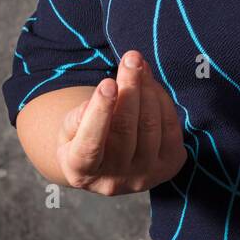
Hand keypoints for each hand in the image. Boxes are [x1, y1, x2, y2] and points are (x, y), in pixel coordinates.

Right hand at [56, 50, 187, 194]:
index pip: (90, 146)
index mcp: (82, 172)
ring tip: (139, 65)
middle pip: (125, 131)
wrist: (110, 164)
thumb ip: (79, 116)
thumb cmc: (83, 139)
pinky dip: (162, 101)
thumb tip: (103, 96)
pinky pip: (170, 128)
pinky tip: (151, 84)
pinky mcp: (169, 167)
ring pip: (150, 126)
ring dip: (147, 89)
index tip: (107, 84)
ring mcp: (145, 176)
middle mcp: (115, 181)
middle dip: (130, 90)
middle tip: (131, 59)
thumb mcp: (69, 129)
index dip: (99, 114)